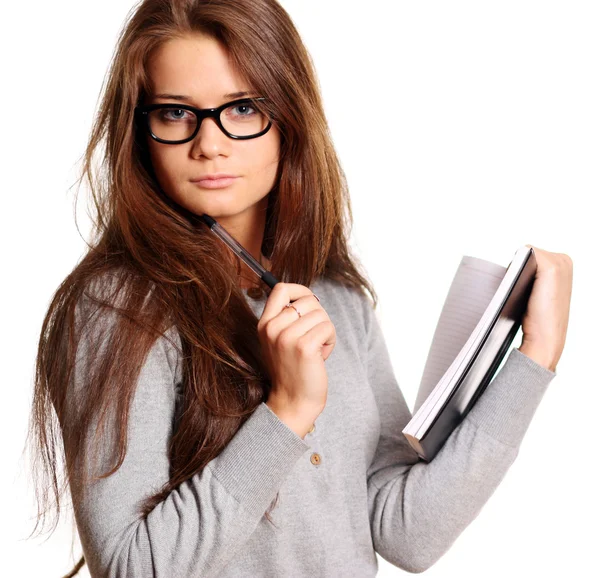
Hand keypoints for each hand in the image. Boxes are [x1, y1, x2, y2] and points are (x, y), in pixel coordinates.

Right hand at [257, 282, 335, 411]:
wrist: (293, 401)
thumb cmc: (293, 369)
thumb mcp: (280, 340)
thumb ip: (288, 318)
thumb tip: (310, 297)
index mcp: (265, 324)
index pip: (281, 289)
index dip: (301, 290)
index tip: (311, 303)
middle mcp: (272, 328)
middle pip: (308, 300)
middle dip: (319, 316)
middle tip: (315, 337)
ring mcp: (286, 337)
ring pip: (321, 314)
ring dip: (326, 330)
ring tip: (317, 348)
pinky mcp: (304, 347)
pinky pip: (327, 328)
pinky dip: (330, 339)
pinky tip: (322, 354)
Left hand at [518, 245, 572, 371]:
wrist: (545, 340)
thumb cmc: (537, 319)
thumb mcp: (537, 292)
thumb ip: (530, 274)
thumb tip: (511, 263)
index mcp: (564, 264)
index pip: (530, 254)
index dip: (520, 269)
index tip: (522, 288)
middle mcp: (564, 260)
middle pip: (525, 253)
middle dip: (517, 269)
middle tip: (521, 292)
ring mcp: (560, 262)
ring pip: (522, 254)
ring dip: (515, 270)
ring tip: (521, 291)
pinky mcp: (551, 267)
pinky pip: (524, 254)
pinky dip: (516, 268)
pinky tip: (520, 284)